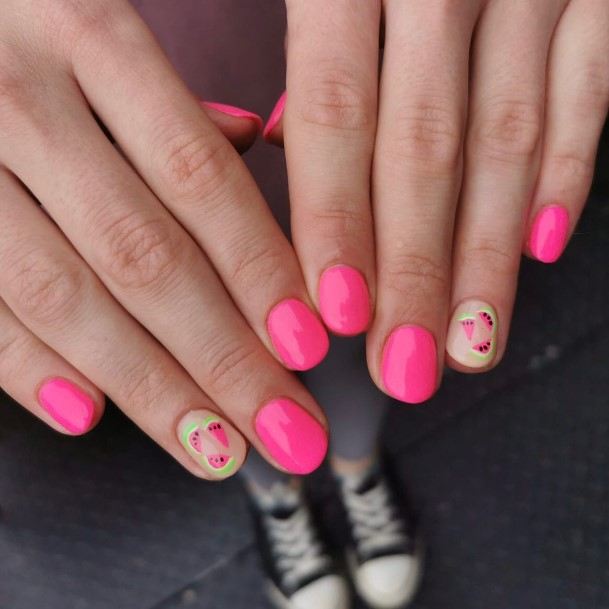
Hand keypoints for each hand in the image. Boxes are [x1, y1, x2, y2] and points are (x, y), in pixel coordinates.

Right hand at [0, 0, 330, 478]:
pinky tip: (91, 415)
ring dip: (149, 386)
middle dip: (223, 359)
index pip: (199, 178)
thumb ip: (172, 107)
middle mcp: (16, 97)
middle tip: (284, 430)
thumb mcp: (99, 30)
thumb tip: (248, 142)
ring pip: (64, 295)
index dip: (258, 270)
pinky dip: (28, 367)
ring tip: (214, 447)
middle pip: (144, 256)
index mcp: (88, 37)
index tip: (307, 347)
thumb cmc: (23, 31)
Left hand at [265, 0, 608, 401]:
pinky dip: (570, 175)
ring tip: (469, 344)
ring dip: (488, 258)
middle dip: (414, 272)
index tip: (335, 315)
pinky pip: (590, 91)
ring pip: (508, 144)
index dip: (335, 223)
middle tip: (402, 365)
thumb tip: (280, 139)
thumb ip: (308, 42)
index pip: (337, 115)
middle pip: (425, 152)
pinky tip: (545, 248)